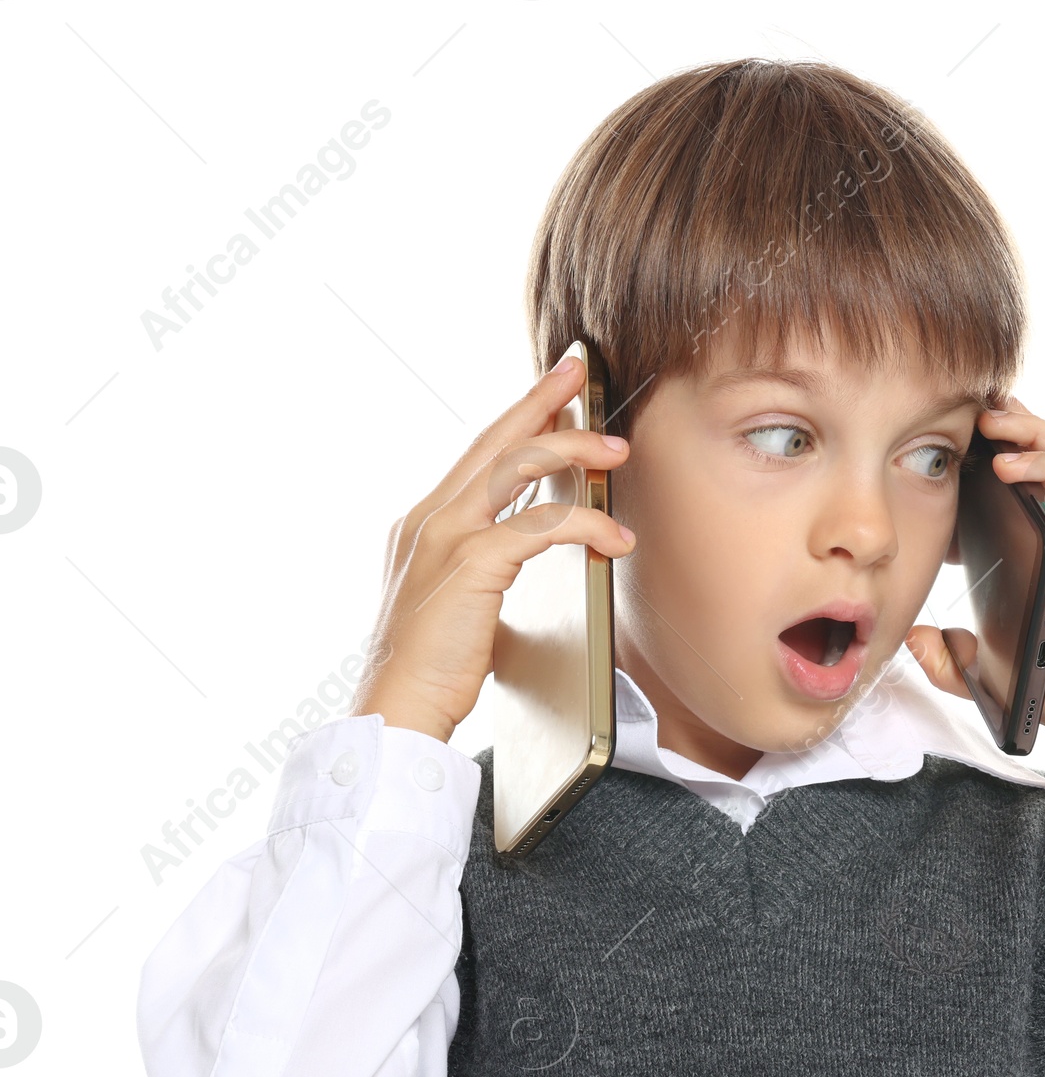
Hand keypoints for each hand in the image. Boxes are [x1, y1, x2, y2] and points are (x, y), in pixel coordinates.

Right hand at [351, 358, 635, 743]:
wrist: (395, 708)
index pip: (476, 454)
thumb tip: (527, 552)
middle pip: (494, 440)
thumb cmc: (429, 671)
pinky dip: (583, 526)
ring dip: (572, 451)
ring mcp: (444, 537)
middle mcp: (427, 518)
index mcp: (423, 524)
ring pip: (516, 468)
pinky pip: (538, 527)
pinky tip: (614, 538)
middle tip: (581, 368)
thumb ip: (482, 568)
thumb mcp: (457, 604)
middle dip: (542, 400)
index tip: (551, 388)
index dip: (515, 416)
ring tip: (617, 451)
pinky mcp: (470, 565)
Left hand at [905, 396, 1044, 772]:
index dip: (994, 454)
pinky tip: (1012, 466)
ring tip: (992, 421)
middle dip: (1016, 423)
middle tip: (973, 408)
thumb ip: (948, 658)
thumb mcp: (985, 673)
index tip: (953, 444)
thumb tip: (912, 638)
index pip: (1028, 483)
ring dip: (1033, 431)